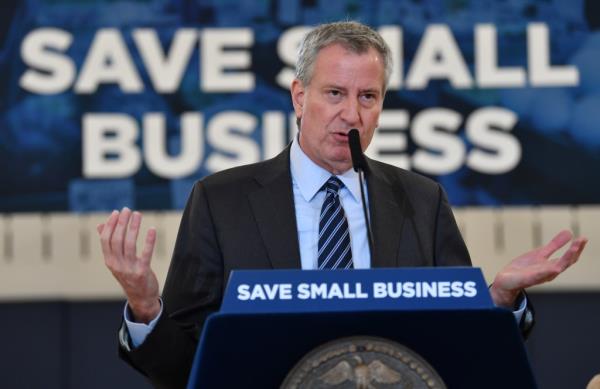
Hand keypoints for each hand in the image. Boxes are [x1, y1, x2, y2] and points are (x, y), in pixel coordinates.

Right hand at [97, 208, 159, 322]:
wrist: (141, 298)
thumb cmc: (129, 275)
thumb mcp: (116, 261)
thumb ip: (109, 244)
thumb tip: (100, 225)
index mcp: (109, 261)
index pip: (105, 239)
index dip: (110, 225)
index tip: (117, 212)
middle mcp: (116, 265)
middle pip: (117, 240)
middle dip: (122, 223)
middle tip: (127, 210)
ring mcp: (129, 269)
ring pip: (129, 244)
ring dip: (133, 227)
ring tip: (137, 214)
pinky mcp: (142, 272)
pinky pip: (146, 254)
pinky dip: (149, 241)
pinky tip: (152, 229)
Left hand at [490, 230, 587, 307]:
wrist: (506, 280)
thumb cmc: (525, 268)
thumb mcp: (540, 253)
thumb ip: (554, 245)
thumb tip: (569, 232)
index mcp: (552, 266)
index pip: (569, 258)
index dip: (577, 248)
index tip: (583, 238)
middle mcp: (549, 273)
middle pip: (566, 262)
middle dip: (574, 252)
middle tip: (582, 240)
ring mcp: (540, 276)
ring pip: (556, 268)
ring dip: (566, 259)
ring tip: (574, 249)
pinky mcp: (528, 279)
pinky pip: (539, 275)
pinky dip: (547, 271)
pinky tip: (554, 267)